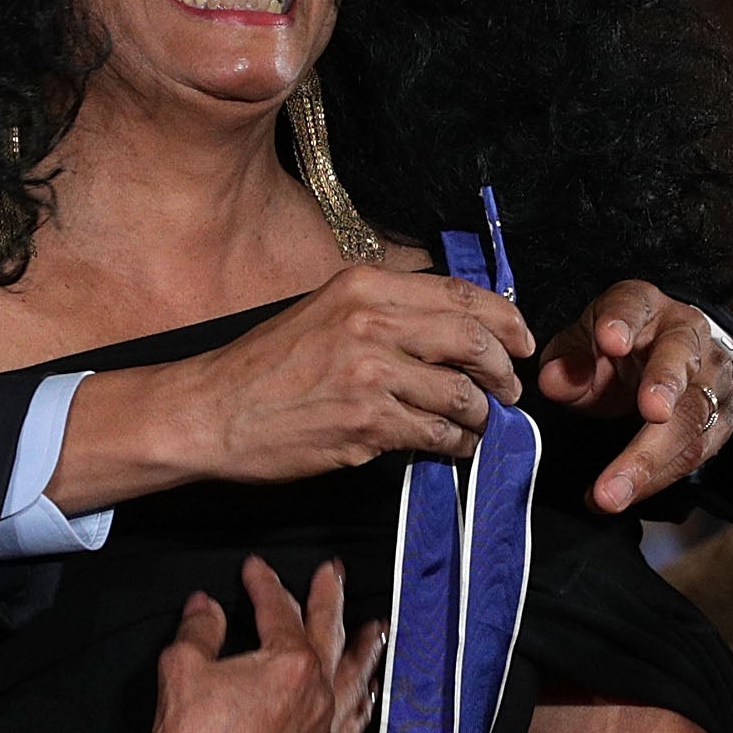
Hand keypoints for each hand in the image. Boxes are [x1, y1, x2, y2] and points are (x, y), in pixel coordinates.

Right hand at [137, 557, 383, 732]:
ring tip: (375, 630)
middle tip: (333, 574)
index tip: (255, 570)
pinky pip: (354, 727)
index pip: (279, 611)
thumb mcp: (181, 668)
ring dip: (364, 649)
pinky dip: (363, 706)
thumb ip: (200, 630)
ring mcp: (323, 731)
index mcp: (288, 664)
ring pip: (354, 679)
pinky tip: (366, 697)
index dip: (265, 584)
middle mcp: (316, 694)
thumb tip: (205, 607)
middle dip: (329, 598)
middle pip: (328, 634)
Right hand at [160, 265, 533, 479]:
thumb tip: (449, 325)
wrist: (212, 411)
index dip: (505, 319)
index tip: (521, 341)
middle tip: (509, 390)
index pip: (461, 293)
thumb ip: (384, 310)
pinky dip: (456, 443)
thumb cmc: (266, 365)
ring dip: (481, 415)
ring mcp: (371, 374)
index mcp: (364, 286)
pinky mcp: (366, 423)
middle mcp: (372, 323)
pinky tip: (452, 446)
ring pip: (461, 393)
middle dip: (504, 370)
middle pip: (473, 340)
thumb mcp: (324, 310)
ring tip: (477, 424)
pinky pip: (437, 434)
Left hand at [537, 280, 732, 513]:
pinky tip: (626, 493)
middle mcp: (686, 333)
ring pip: (694, 415)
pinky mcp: (725, 414)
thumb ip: (566, 361)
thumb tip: (554, 381)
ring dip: (653, 458)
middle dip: (665, 388)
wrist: (659, 357)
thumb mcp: (580, 345)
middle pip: (680, 361)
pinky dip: (658, 477)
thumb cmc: (613, 350)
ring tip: (611, 493)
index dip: (624, 322)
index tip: (613, 340)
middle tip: (649, 414)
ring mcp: (712, 374)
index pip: (634, 306)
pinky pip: (697, 450)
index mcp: (643, 306)